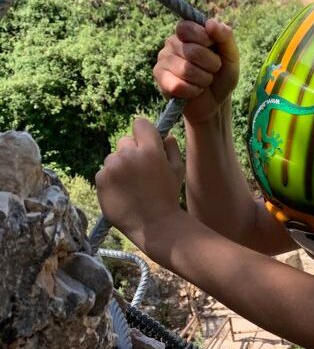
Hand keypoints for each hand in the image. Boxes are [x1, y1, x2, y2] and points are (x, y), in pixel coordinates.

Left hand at [95, 119, 185, 249]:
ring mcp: (112, 167)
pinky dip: (111, 180)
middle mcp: (128, 155)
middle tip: (141, 172)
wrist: (154, 225)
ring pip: (113, 158)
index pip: (140, 123)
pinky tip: (123, 193)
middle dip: (132, 152)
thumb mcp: (178, 171)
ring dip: (120, 167)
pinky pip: (104, 172)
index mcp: (150, 150)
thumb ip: (171, 149)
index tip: (147, 143)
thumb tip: (166, 135)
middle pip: (125, 141)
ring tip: (132, 186)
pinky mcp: (101, 179)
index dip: (144, 133)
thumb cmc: (168, 197)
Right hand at [153, 19, 239, 124]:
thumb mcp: (231, 56)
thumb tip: (210, 23)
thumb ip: (225, 37)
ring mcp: (163, 60)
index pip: (188, 28)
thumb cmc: (222, 76)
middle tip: (212, 70)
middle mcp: (172, 43)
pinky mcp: (160, 78)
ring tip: (204, 81)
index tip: (214, 49)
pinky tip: (194, 90)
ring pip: (186, 70)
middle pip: (192, 51)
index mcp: (187, 32)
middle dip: (211, 65)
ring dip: (203, 80)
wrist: (215, 102)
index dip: (205, 40)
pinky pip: (178, 85)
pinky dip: (193, 91)